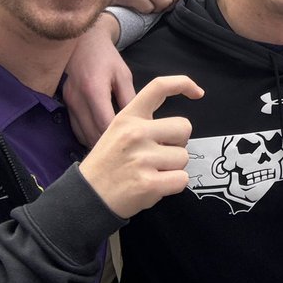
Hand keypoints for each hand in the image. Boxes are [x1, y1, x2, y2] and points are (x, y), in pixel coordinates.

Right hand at [64, 15, 132, 146]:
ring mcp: (68, 102)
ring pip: (81, 135)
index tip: (134, 146)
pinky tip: (101, 140)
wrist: (83, 41)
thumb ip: (130, 98)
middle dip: (109, 146)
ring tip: (116, 151)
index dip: (119, 138)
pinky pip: (76, 128)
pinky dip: (88, 136)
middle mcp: (77, 99)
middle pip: (91, 134)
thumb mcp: (123, 75)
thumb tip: (144, 120)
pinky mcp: (65, 104)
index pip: (105, 123)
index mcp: (93, 90)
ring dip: (98, 144)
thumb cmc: (106, 57)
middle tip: (128, 154)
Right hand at [79, 75, 203, 218]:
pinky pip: (182, 179)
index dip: (183, 84)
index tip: (198, 93)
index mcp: (128, 117)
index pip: (159, 87)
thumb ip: (144, 124)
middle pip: (184, 127)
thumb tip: (178, 127)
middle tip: (158, 156)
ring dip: (173, 167)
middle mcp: (135, 133)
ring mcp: (142, 158)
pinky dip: (173, 185)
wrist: (85, 198)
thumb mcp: (117, 132)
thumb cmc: (107, 165)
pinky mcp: (148, 183)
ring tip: (150, 173)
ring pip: (184, 156)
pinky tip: (154, 186)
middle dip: (178, 143)